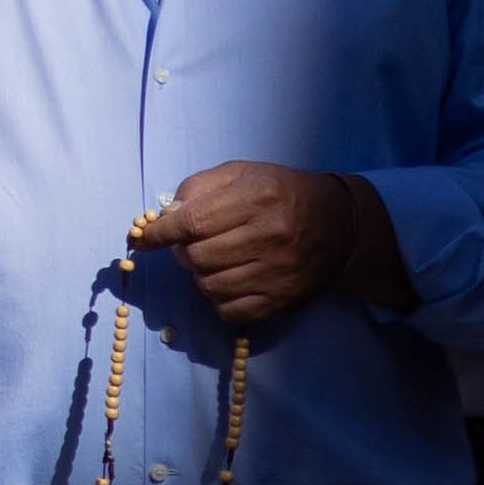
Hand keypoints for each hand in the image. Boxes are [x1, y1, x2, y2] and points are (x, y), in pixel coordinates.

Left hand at [134, 163, 382, 327]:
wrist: (341, 223)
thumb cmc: (281, 193)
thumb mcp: (242, 174)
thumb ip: (198, 188)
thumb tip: (163, 217)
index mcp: (257, 199)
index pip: (192, 223)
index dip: (159, 234)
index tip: (142, 239)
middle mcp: (270, 236)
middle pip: (197, 258)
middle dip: (182, 252)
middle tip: (190, 245)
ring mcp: (278, 272)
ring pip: (209, 286)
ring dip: (201, 275)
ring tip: (213, 261)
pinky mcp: (283, 300)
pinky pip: (229, 310)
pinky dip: (219, 299)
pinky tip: (228, 281)